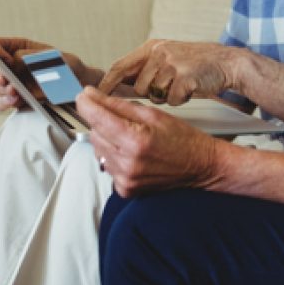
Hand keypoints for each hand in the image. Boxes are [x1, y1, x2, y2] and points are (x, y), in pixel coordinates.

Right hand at [0, 37, 92, 111]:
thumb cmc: (67, 66)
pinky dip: (3, 102)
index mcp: (16, 47)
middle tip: (4, 80)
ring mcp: (9, 82)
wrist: (78, 87)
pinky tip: (15, 101)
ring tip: (14, 92)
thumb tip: (14, 61)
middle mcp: (8, 64)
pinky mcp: (13, 99)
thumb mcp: (54, 57)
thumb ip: (32, 57)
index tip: (5, 61)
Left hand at [78, 87, 221, 196]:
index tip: (83, 95)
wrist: (200, 165)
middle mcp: (128, 162)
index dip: (86, 103)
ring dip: (108, 140)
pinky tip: (131, 154)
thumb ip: (119, 105)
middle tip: (122, 118)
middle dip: (102, 122)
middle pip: (94, 133)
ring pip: (98, 150)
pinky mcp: (125, 189)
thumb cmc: (182, 138)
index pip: (97, 118)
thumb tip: (92, 97)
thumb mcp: (153, 114)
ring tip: (131, 138)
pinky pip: (106, 165)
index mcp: (136, 140)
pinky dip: (114, 157)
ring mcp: (125, 179)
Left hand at [99, 40, 241, 105]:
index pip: (120, 67)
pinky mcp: (185, 76)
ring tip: (181, 86)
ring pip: (155, 95)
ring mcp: (172, 63)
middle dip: (151, 94)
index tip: (95, 97)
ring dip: (166, 97)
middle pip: (138, 87)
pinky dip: (181, 99)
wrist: (227, 62)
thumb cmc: (196, 64)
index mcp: (151, 47)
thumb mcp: (167, 57)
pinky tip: (191, 88)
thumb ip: (144, 67)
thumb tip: (117, 84)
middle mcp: (159, 52)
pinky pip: (173, 99)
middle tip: (168, 87)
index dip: (107, 84)